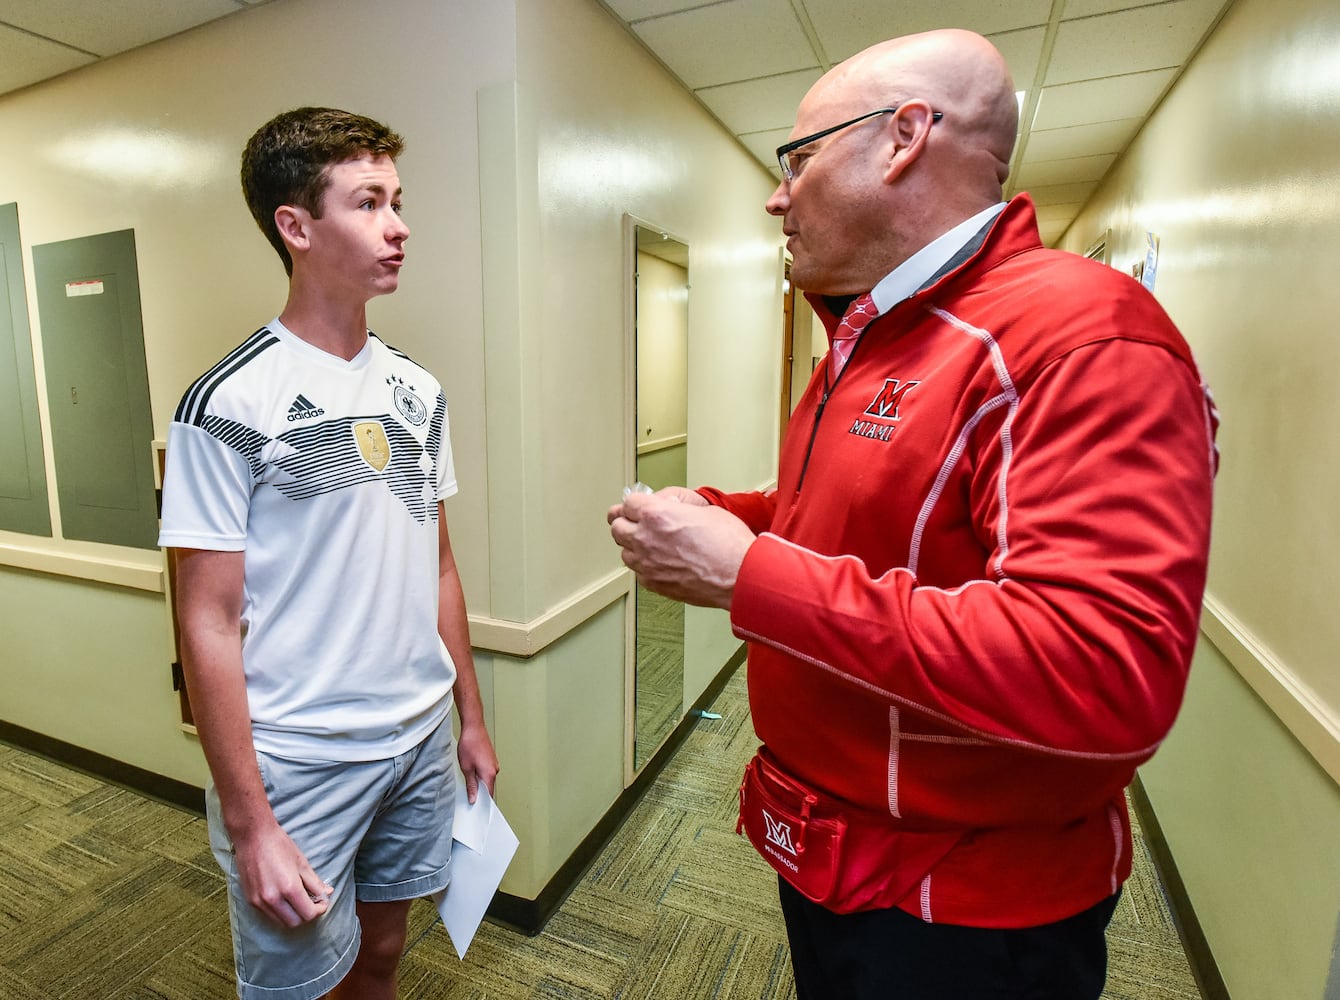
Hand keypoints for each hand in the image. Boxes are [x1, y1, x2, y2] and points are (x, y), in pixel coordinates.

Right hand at [233, 821, 333, 927]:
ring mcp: (259, 902)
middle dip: (307, 915)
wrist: (253, 837)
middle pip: (295, 923)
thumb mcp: (302, 863)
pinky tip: (285, 900)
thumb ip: (315, 882)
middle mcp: (272, 899)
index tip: (323, 902)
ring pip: (281, 922)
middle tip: (313, 903)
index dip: (320, 910)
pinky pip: (269, 915)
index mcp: (289, 888)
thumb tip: (327, 894)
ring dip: (293, 916)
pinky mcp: (250, 901)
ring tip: (299, 901)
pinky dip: (280, 913)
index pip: (308, 914)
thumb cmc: (279, 845)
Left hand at [457, 721, 498, 803]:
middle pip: (488, 787)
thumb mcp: (466, 768)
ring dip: (479, 780)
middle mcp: (495, 769)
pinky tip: (472, 768)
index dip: (482, 802)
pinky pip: (487, 771)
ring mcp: (494, 763)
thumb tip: (474, 798)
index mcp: (489, 774)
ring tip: (468, 775)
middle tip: (468, 792)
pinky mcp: (491, 758)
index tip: (475, 807)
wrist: (474, 728)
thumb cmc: (469, 745)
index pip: (489, 794)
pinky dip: (480, 773)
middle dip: (479, 791)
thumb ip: (471, 785)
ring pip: (487, 778)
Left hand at [608, 490, 753, 607]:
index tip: (637, 506)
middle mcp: (645, 539)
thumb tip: (670, 506)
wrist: (739, 575)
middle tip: (636, 522)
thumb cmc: (728, 544)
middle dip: (627, 522)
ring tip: (650, 544)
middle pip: (617, 527)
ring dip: (633, 546)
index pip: (627, 503)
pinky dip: (644, 566)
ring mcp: (646, 563)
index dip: (635, 504)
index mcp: (656, 515)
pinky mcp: (653, 583)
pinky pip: (638, 571)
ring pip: (624, 552)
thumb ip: (677, 506)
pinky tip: (659, 562)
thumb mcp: (704, 509)